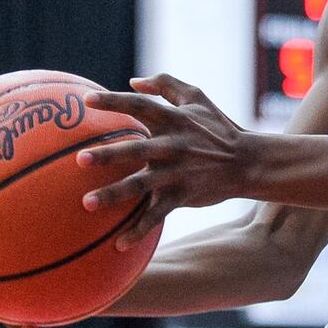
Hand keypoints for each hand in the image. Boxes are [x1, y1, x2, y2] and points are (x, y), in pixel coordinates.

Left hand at [77, 74, 247, 248]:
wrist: (247, 162)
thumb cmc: (218, 127)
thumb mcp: (198, 97)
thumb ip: (166, 84)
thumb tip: (132, 82)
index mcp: (174, 120)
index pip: (140, 106)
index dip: (114, 102)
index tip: (87, 100)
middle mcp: (173, 145)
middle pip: (136, 149)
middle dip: (109, 154)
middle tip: (80, 160)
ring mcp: (177, 173)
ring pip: (141, 185)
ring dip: (114, 194)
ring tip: (87, 203)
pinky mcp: (182, 196)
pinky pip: (158, 215)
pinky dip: (140, 230)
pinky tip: (119, 245)